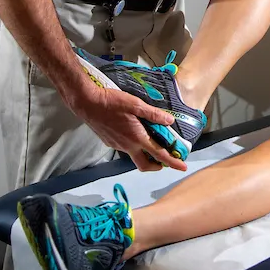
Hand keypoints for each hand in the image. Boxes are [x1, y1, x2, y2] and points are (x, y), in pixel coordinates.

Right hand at [70, 83, 187, 172]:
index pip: (159, 155)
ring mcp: (117, 146)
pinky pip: (125, 148)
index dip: (172, 162)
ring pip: (135, 156)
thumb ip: (154, 114)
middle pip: (145, 165)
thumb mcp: (136, 104)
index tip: (182, 167)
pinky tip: (135, 132)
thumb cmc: (110, 102)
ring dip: (145, 153)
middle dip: (157, 165)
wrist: (87, 103)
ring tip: (152, 140)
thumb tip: (170, 121)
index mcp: (136, 138)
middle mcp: (127, 146)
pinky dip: (134, 145)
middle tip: (166, 158)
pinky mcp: (109, 142)